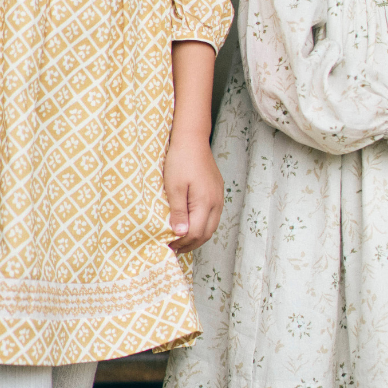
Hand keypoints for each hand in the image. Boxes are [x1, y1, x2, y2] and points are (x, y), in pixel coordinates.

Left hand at [164, 134, 223, 251]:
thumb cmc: (180, 161)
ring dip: (197, 236)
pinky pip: (213, 216)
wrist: (192, 139)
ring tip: (181, 240)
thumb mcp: (173, 187)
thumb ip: (178, 212)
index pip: (196, 233)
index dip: (182, 243)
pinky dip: (202, 225)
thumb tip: (180, 234)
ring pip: (212, 226)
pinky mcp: (218, 191)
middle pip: (207, 233)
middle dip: (191, 244)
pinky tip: (191, 224)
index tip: (168, 246)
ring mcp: (219, 197)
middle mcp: (216, 202)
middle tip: (174, 248)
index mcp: (205, 202)